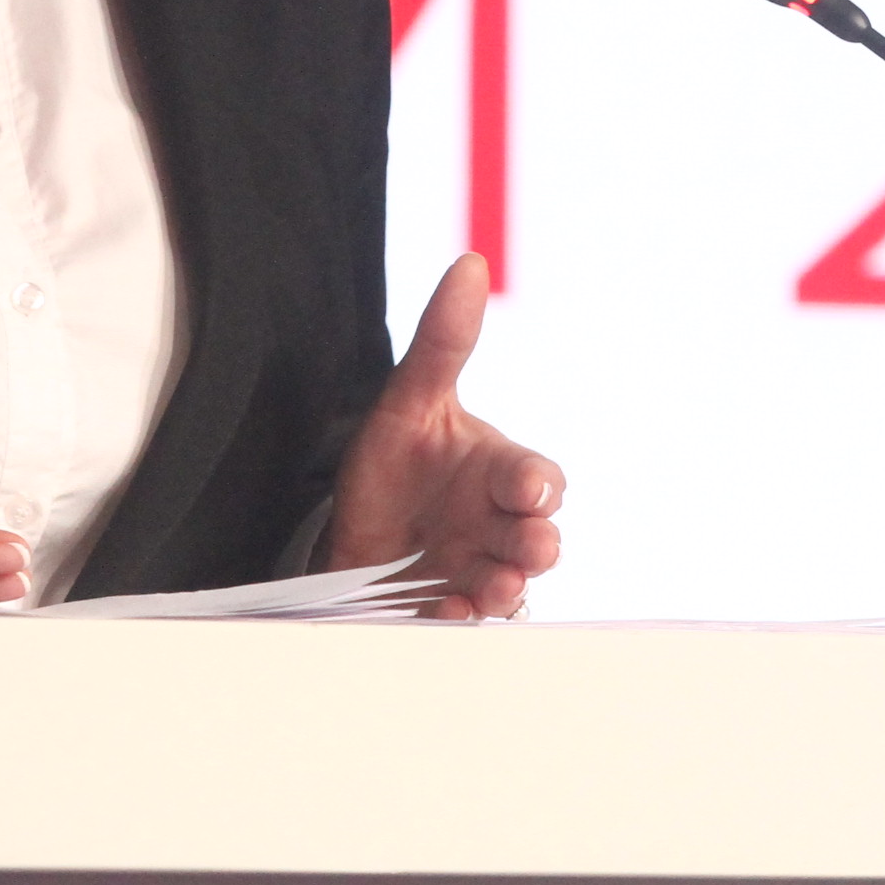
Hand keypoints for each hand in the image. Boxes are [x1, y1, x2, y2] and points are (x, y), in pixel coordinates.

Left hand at [320, 254, 563, 618]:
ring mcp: (476, 570)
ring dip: (507, 588)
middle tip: (526, 549)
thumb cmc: (395, 459)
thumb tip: (470, 261)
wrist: (345, 525)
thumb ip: (442, 342)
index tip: (527, 490)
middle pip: (538, 537)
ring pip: (511, 585)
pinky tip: (444, 610)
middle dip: (537, 544)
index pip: (536, 478)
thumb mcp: (409, 401)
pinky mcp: (446, 608)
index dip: (538, 485)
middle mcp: (497, 525)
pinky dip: (459, 619)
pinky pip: (465, 622)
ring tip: (491, 590)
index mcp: (497, 473)